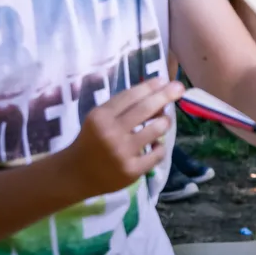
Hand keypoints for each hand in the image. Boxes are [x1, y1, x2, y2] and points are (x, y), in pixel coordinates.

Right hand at [67, 78, 183, 198]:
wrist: (76, 174)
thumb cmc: (92, 140)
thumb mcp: (100, 118)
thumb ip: (124, 107)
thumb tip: (158, 92)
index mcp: (101, 116)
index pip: (131, 95)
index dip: (150, 86)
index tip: (165, 80)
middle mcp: (111, 133)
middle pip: (146, 108)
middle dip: (165, 95)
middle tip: (179, 88)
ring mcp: (122, 153)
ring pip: (157, 129)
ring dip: (164, 122)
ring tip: (163, 121)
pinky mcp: (132, 170)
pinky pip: (158, 153)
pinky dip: (159, 146)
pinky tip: (154, 145)